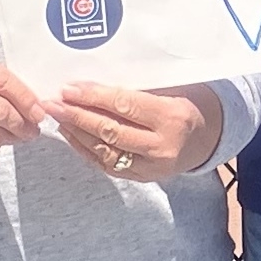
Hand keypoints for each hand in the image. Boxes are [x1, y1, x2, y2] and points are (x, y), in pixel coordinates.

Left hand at [54, 82, 221, 180]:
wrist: (207, 138)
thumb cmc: (185, 103)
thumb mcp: (170, 89)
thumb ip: (136, 89)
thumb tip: (90, 82)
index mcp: (172, 116)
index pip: (125, 106)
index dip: (94, 97)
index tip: (69, 88)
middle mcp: (162, 145)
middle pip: (111, 130)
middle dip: (78, 116)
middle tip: (53, 103)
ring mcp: (152, 167)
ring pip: (106, 151)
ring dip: (77, 133)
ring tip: (57, 117)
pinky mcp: (143, 178)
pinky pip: (108, 165)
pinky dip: (85, 149)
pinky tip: (70, 134)